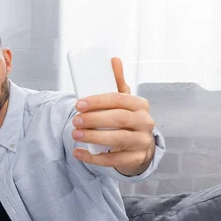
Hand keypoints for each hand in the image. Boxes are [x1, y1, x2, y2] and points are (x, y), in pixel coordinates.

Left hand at [71, 57, 155, 175]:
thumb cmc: (125, 119)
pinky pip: (113, 160)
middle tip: (75, 121)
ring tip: (74, 134)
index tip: (78, 104)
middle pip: (118, 119)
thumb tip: (113, 59)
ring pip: (117, 140)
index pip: (119, 99)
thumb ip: (117, 83)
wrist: (138, 146)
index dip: (97, 102)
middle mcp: (145, 122)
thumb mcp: (123, 101)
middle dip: (94, 120)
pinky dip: (93, 157)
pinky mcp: (135, 159)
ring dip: (93, 137)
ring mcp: (142, 142)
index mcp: (140, 105)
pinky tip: (78, 152)